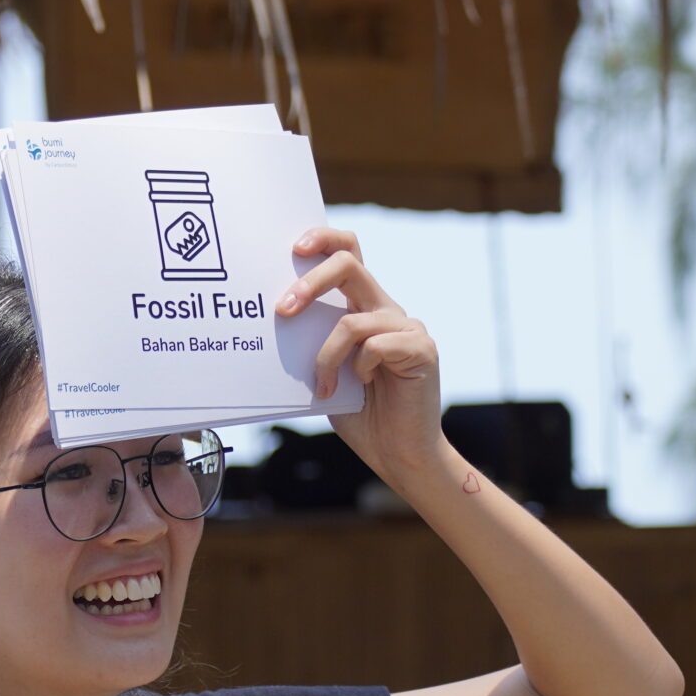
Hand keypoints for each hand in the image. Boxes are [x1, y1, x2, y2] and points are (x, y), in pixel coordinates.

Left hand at [275, 226, 443, 484]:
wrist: (400, 456)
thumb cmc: (361, 417)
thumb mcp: (325, 375)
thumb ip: (311, 346)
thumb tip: (273, 324)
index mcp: (364, 308)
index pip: (349, 252)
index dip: (323, 239)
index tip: (294, 248)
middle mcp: (386, 310)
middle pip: (349, 265)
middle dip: (310, 282)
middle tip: (283, 309)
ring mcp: (407, 328)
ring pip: (353, 320)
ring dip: (326, 356)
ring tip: (320, 386)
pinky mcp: (422, 350)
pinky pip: (375, 346)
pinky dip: (358, 368)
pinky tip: (361, 386)